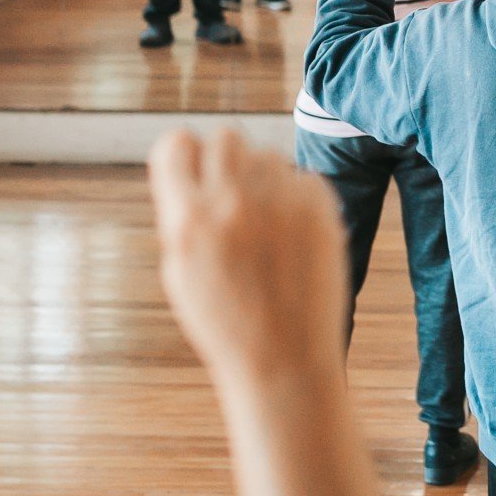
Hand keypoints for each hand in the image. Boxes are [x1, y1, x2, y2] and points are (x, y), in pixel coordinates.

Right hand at [149, 128, 350, 386]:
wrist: (284, 358)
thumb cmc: (226, 321)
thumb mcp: (181, 271)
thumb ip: (183, 214)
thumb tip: (190, 165)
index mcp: (188, 220)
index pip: (176, 143)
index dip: (182, 155)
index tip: (191, 171)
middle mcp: (232, 202)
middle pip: (226, 136)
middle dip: (225, 159)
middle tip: (232, 194)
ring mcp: (279, 201)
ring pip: (267, 155)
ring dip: (263, 179)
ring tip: (266, 228)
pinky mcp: (319, 206)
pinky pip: (302, 176)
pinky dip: (297, 198)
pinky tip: (294, 237)